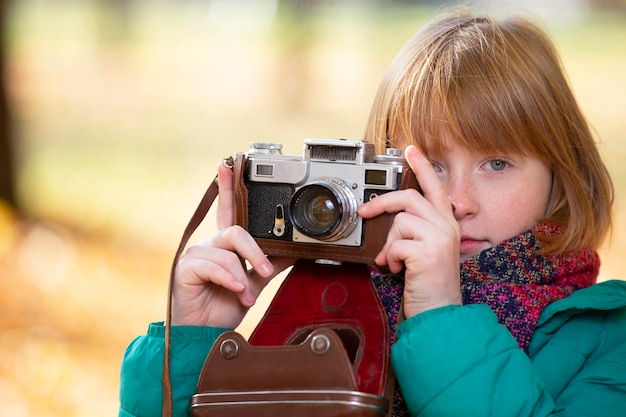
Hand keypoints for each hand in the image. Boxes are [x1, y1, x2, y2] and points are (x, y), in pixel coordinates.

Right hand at [172, 162, 294, 327]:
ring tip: (246, 295)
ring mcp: (196, 255)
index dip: (228, 187)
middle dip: (254, 252)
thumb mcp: (254, 284)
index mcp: (224, 246)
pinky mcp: (185, 269)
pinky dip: (229, 279)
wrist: (205, 335)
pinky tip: (235, 292)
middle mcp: (209, 246)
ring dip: (242, 275)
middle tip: (266, 271)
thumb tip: (293, 252)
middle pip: (235, 230)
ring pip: (227, 250)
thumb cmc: (223, 308)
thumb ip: (269, 265)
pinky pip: (213, 265)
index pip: (228, 211)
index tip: (229, 165)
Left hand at [357, 145, 461, 317]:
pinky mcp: (428, 252)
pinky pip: (396, 244)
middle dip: (382, 203)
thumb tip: (389, 223)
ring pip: (400, 222)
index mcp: (447, 223)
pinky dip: (391, 258)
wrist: (440, 311)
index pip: (436, 187)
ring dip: (390, 243)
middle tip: (365, 211)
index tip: (410, 149)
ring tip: (395, 260)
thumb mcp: (426, 251)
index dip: (422, 166)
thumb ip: (413, 232)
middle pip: (410, 197)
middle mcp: (447, 227)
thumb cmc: (430, 283)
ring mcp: (440, 238)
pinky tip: (399, 269)